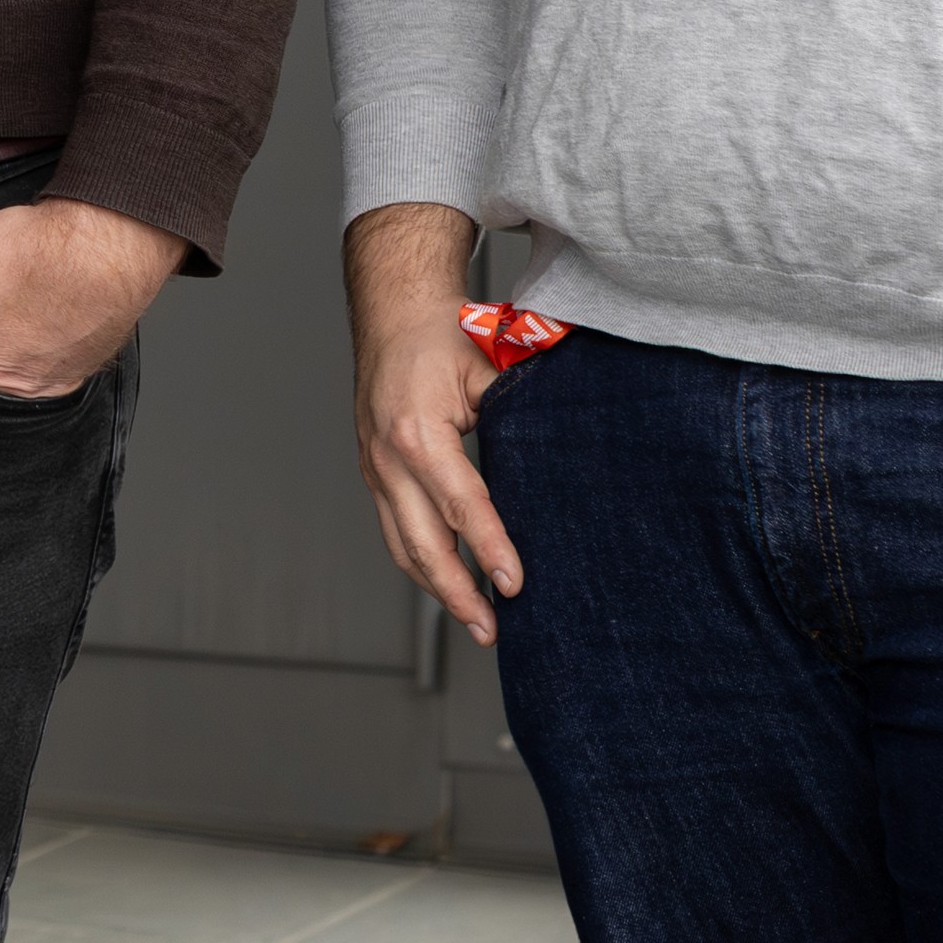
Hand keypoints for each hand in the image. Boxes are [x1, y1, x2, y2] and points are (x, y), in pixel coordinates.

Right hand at [341, 199, 523, 643]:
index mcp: (417, 432)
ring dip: (438, 589)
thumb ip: (520, 417)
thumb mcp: (490, 371)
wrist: (392, 313)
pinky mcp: (375, 475)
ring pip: (401, 547)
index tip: (516, 586)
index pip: (460, 505)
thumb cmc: (442, 336)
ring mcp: (375, 470)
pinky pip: (395, 530)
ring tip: (477, 620)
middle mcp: (387, 458)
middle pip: (419, 545)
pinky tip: (453, 582)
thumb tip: (566, 464)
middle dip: (457, 594)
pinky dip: (423, 562)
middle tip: (494, 628)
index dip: (490, 549)